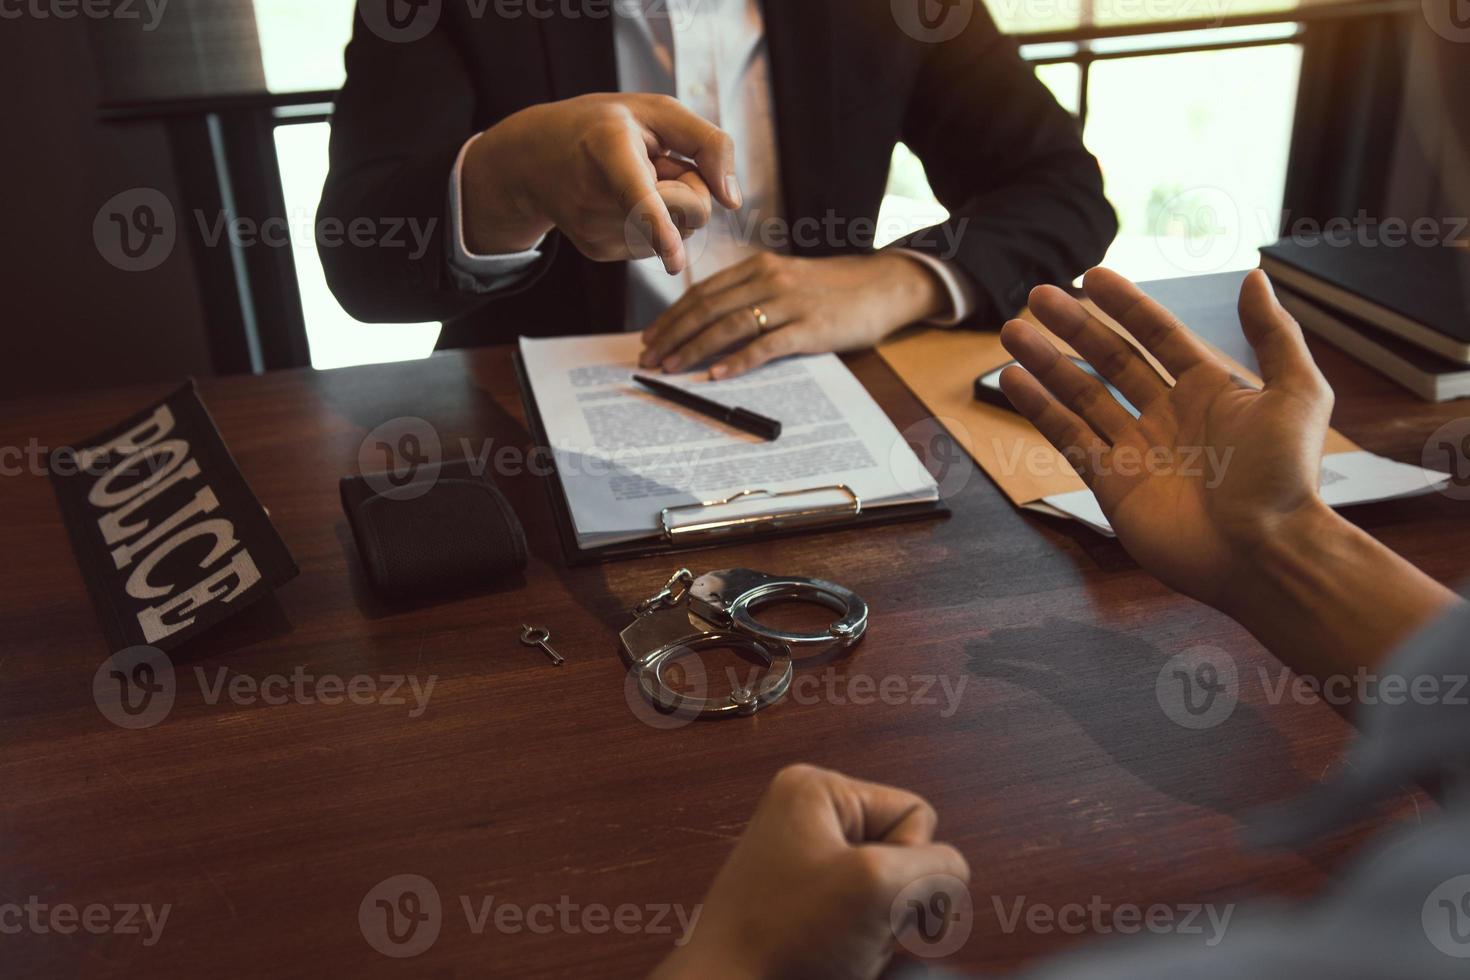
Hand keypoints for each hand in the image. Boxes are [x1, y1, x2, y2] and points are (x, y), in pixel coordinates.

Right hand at [461, 93, 740, 273]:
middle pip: (688, 213)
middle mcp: (597, 197)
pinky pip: (656, 245)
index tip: (673, 261)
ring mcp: (595, 231)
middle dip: (692, 188)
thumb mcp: (658, 111)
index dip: (658, 226)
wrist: (536, 157)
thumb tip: (732, 201)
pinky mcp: (599, 252)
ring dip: (672, 206)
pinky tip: (622, 200)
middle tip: (659, 163)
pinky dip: (654, 223)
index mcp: (608, 148)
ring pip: (677, 233)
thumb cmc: (607, 126)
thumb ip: (709, 143)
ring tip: (633, 180)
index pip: (638, 196)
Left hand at [639, 252, 947, 377]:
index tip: (651, 336)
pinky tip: (716, 375)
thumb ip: (751, 295)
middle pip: (707, 308)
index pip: (702, 292)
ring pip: (728, 326)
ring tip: (670, 368)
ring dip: (693, 349)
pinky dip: (737, 361)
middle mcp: (768, 279)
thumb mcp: (786, 280)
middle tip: (649, 358)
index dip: (672, 316)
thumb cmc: (833, 289)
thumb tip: (710, 322)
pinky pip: (765, 345)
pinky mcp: (810, 328)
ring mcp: (789, 303)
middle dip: (672, 335)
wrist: (883, 285)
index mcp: (758, 267)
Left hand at [650, 765, 968, 979]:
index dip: (908, 865)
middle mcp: (807, 818)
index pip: (916, 814)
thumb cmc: (781, 944)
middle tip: (848, 930)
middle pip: (903, 854)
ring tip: (837, 949)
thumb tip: (950, 873)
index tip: (864, 897)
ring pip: (888, 895)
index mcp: (815, 790)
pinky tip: (833, 963)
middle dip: (892, 904)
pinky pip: (865, 923)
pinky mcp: (804, 909)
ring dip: (879, 932)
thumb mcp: (876, 886)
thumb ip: (937, 866)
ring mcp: (804, 865)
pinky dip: (862, 949)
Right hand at [998, 268, 1334, 609]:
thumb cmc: (1284, 477)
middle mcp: (1169, 415)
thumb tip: (1254, 277)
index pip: (1158, 335)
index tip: (1092, 276)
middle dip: (1075, 326)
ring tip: (1013, 331)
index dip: (1126, 304)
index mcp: (1210, 390)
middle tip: (1038, 296)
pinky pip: (1068, 438)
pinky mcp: (1111, 484)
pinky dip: (1040, 409)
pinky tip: (1014, 380)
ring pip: (1082, 394)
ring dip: (1047, 362)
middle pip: (1112, 360)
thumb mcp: (1298, 393)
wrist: (1263, 553)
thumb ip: (1273, 334)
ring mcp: (1136, 449)